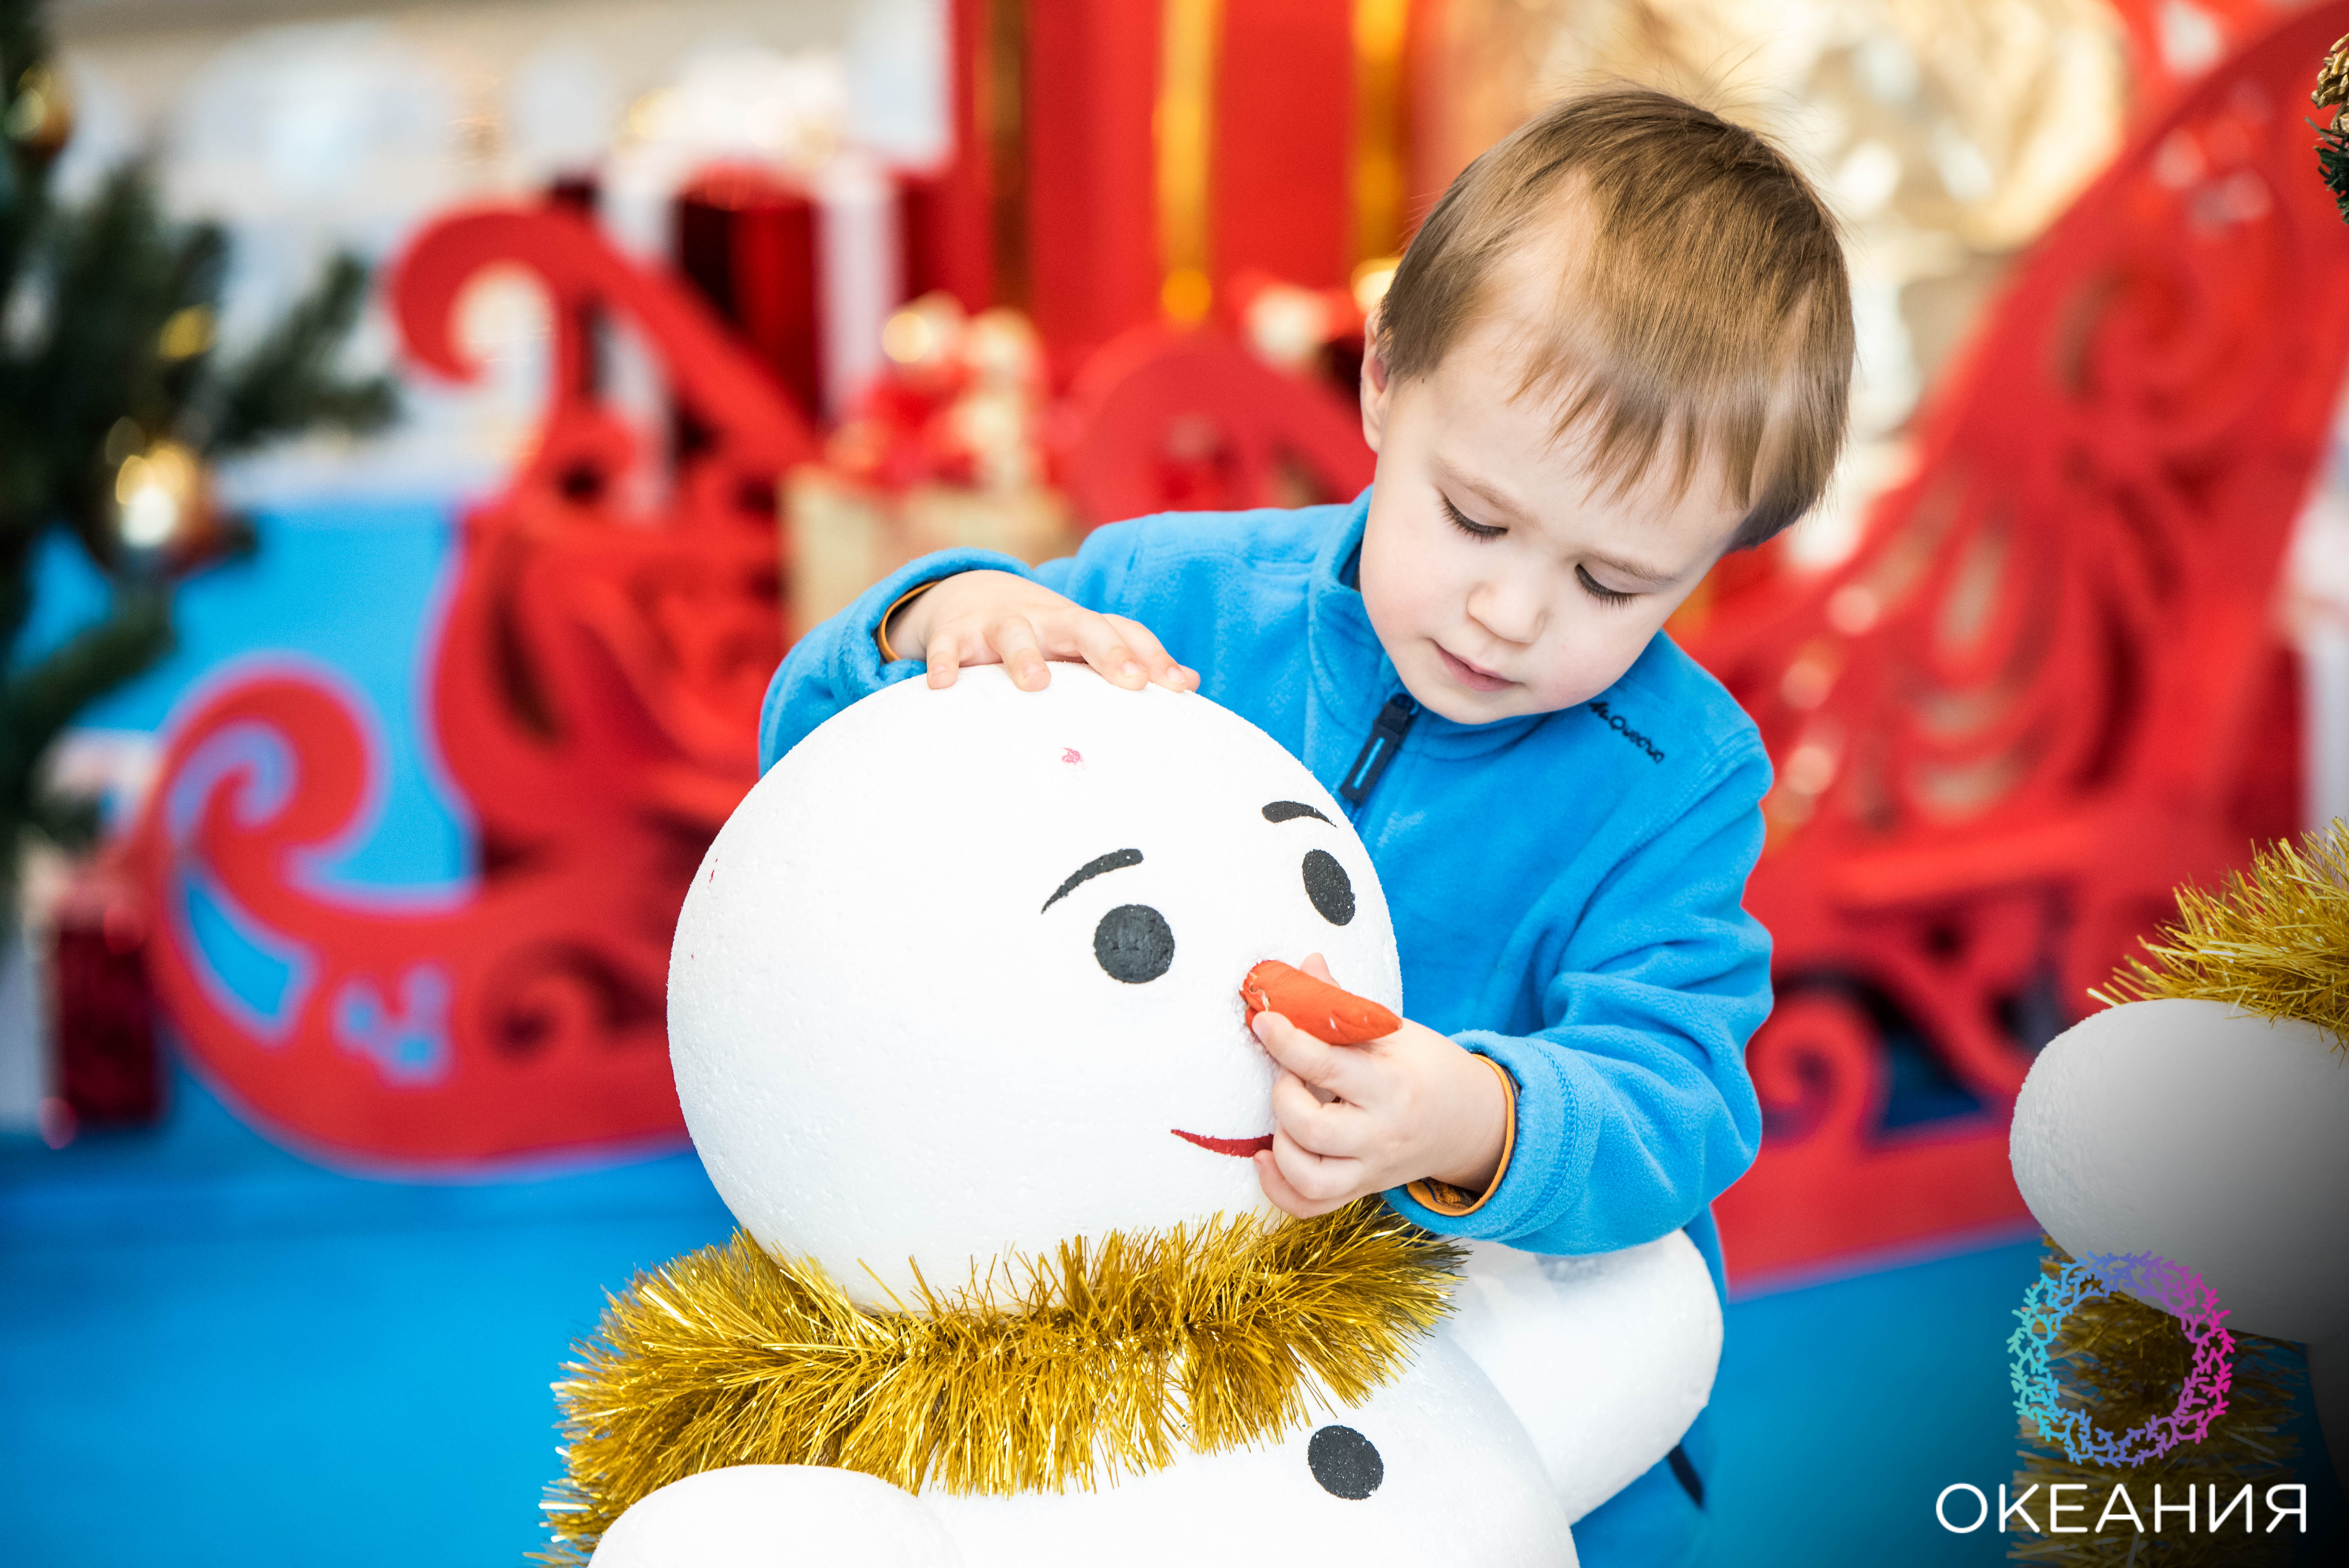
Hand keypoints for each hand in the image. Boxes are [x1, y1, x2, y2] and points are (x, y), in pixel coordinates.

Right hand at [886, 570, 1196, 693]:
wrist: (973, 595)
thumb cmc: (1045, 635)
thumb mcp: (1085, 643)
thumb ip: (1132, 660)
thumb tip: (1192, 683)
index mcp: (1082, 624)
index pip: (1125, 632)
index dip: (1153, 657)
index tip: (1177, 688)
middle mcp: (1046, 619)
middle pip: (1082, 626)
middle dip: (1107, 652)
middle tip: (1130, 682)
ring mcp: (1000, 623)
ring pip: (1015, 634)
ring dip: (1026, 657)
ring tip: (1037, 685)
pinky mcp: (956, 634)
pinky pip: (949, 647)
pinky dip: (944, 662)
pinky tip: (943, 686)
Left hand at [1249, 954, 1509, 1218]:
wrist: (1470, 1120)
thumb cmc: (1427, 1068)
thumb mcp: (1393, 1030)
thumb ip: (1342, 1004)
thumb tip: (1305, 965)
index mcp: (1391, 1086)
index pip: (1326, 1067)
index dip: (1286, 1041)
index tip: (1264, 1020)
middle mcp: (1380, 1135)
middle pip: (1311, 1128)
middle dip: (1284, 1094)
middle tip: (1290, 1073)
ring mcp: (1371, 1169)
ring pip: (1309, 1178)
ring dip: (1281, 1145)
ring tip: (1286, 1114)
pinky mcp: (1361, 1190)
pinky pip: (1311, 1206)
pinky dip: (1279, 1189)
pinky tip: (1266, 1157)